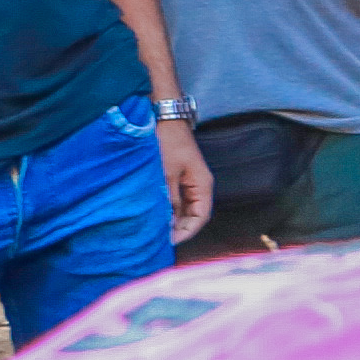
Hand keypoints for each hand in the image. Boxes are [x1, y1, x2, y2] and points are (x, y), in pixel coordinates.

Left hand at [155, 119, 211, 243]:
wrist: (163, 118)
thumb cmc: (167, 143)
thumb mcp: (166, 173)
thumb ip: (169, 199)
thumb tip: (169, 222)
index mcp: (202, 185)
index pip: (201, 216)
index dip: (187, 231)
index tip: (169, 242)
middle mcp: (199, 185)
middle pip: (194, 215)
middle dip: (180, 229)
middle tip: (160, 241)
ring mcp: (190, 181)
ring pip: (186, 208)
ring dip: (174, 220)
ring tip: (157, 231)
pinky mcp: (179, 177)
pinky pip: (178, 199)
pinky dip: (170, 209)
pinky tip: (157, 215)